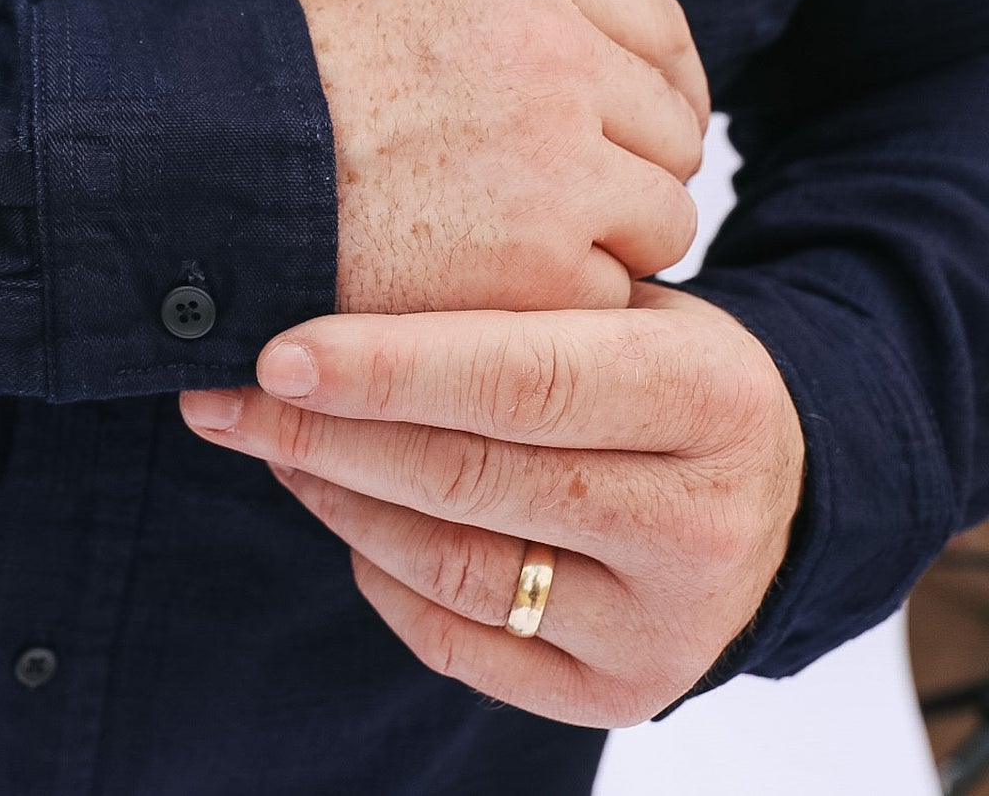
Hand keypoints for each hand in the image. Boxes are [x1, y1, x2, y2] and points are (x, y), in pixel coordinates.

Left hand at [177, 283, 804, 727]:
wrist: (774, 487)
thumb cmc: (656, 373)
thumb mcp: (625, 310)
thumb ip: (511, 308)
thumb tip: (321, 307)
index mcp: (708, 393)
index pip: (520, 380)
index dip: (385, 368)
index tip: (276, 354)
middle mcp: (698, 521)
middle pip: (467, 477)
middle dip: (322, 433)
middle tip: (222, 396)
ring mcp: (665, 621)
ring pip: (450, 563)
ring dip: (335, 496)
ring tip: (271, 441)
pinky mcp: (621, 689)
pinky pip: (457, 639)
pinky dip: (381, 572)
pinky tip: (345, 511)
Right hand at [295, 0, 711, 313]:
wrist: (197, 175)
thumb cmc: (288, 98)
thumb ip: (522, 16)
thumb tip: (632, 77)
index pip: (661, 31)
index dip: (664, 91)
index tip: (642, 132)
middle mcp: (550, 53)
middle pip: (673, 131)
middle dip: (628, 174)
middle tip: (556, 209)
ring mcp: (551, 160)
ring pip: (661, 219)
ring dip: (604, 243)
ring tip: (510, 253)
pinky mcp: (538, 264)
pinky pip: (607, 292)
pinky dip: (553, 305)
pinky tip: (481, 292)